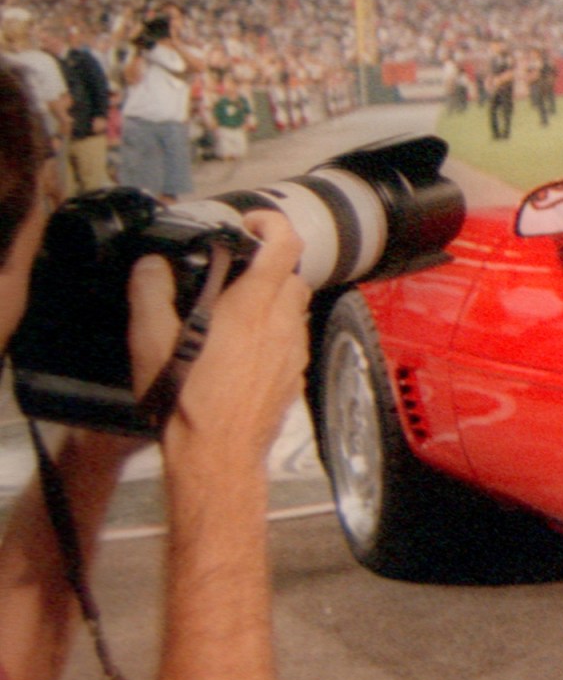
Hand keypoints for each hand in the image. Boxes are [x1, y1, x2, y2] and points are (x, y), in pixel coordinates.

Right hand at [139, 213, 308, 483]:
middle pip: (293, 276)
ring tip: (235, 313)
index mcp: (252, 306)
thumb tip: (151, 266)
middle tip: (237, 273)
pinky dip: (275, 334)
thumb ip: (150, 294)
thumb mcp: (151, 341)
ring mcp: (294, 352)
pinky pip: (293, 342)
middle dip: (269, 266)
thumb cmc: (186, 401)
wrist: (217, 456)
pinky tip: (244, 350)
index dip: (272, 223)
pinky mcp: (294, 377)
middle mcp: (282, 325)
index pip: (285, 245)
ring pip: (296, 310)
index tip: (252, 223)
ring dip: (273, 301)